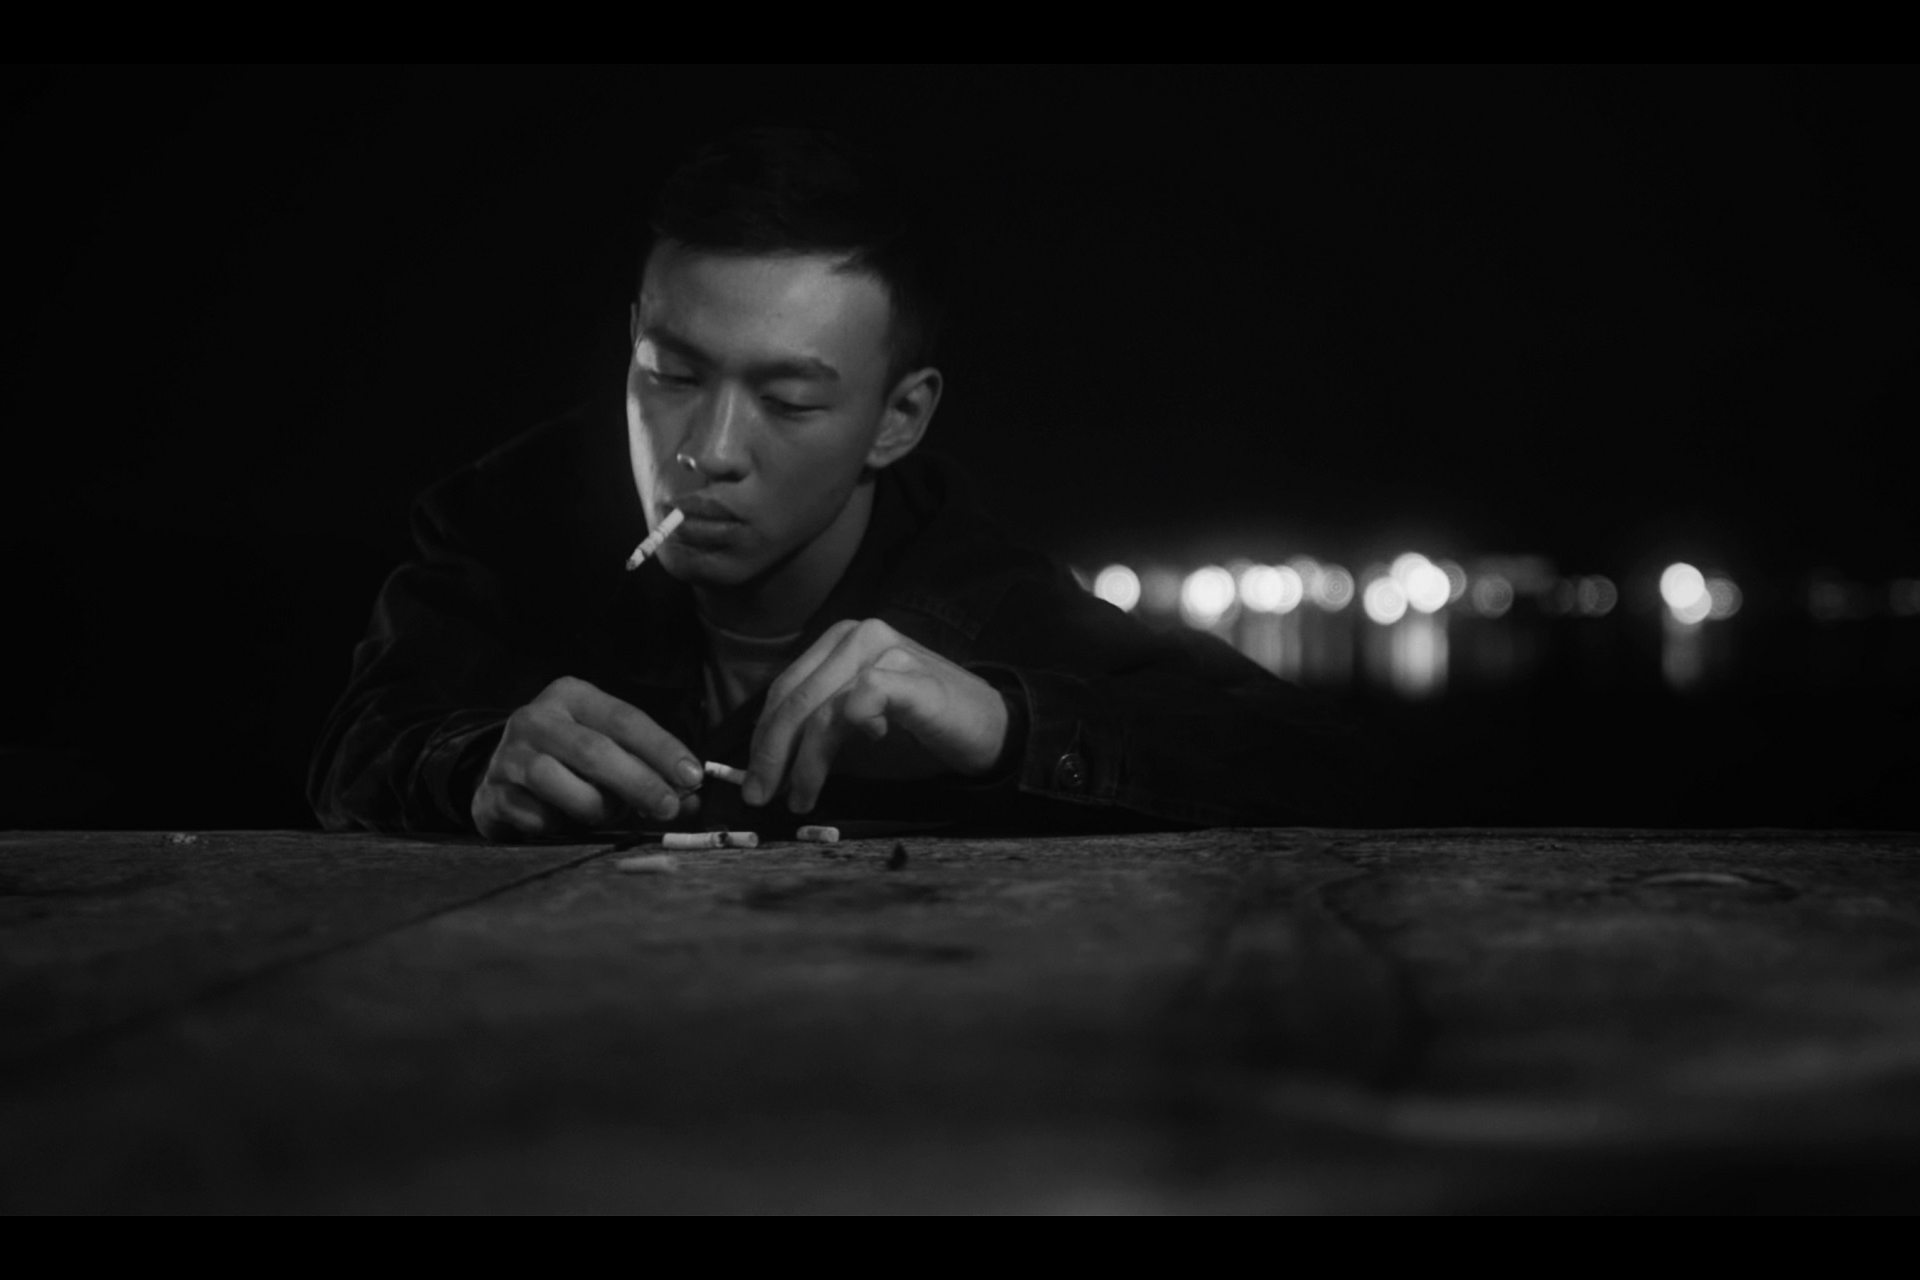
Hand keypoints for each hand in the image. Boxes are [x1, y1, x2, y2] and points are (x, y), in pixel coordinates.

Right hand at [471, 676, 704, 840]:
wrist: (503, 778)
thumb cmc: (572, 763)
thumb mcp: (611, 753)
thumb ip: (650, 771)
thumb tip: (693, 799)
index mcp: (572, 696)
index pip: (625, 719)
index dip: (661, 749)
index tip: (692, 776)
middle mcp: (536, 718)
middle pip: (594, 750)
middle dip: (638, 782)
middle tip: (669, 808)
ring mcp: (507, 754)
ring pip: (556, 781)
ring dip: (594, 806)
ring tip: (608, 814)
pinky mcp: (491, 793)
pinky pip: (533, 814)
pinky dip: (558, 824)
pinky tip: (564, 823)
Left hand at [743, 618, 1010, 813]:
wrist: (992, 727)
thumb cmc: (922, 726)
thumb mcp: (858, 720)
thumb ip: (817, 725)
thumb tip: (764, 762)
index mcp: (841, 640)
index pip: (785, 688)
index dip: (763, 737)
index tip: (754, 780)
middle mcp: (860, 636)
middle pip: (795, 698)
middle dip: (772, 753)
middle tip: (762, 795)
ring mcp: (888, 651)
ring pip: (822, 707)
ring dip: (805, 760)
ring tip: (801, 796)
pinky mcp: (913, 677)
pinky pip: (862, 698)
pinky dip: (850, 728)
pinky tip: (865, 746)